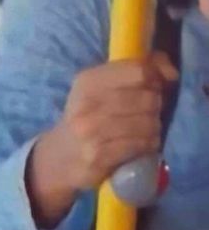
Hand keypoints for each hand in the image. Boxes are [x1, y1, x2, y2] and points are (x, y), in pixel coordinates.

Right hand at [28, 53, 176, 223]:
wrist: (58, 158)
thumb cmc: (87, 118)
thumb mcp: (100, 88)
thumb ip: (136, 71)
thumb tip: (171, 73)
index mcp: (88, 81)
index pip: (139, 71)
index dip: (155, 78)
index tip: (155, 88)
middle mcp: (87, 104)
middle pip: (147, 98)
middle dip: (155, 106)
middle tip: (148, 114)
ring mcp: (92, 132)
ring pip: (146, 122)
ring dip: (153, 128)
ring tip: (146, 132)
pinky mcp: (98, 156)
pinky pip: (139, 144)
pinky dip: (148, 144)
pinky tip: (142, 145)